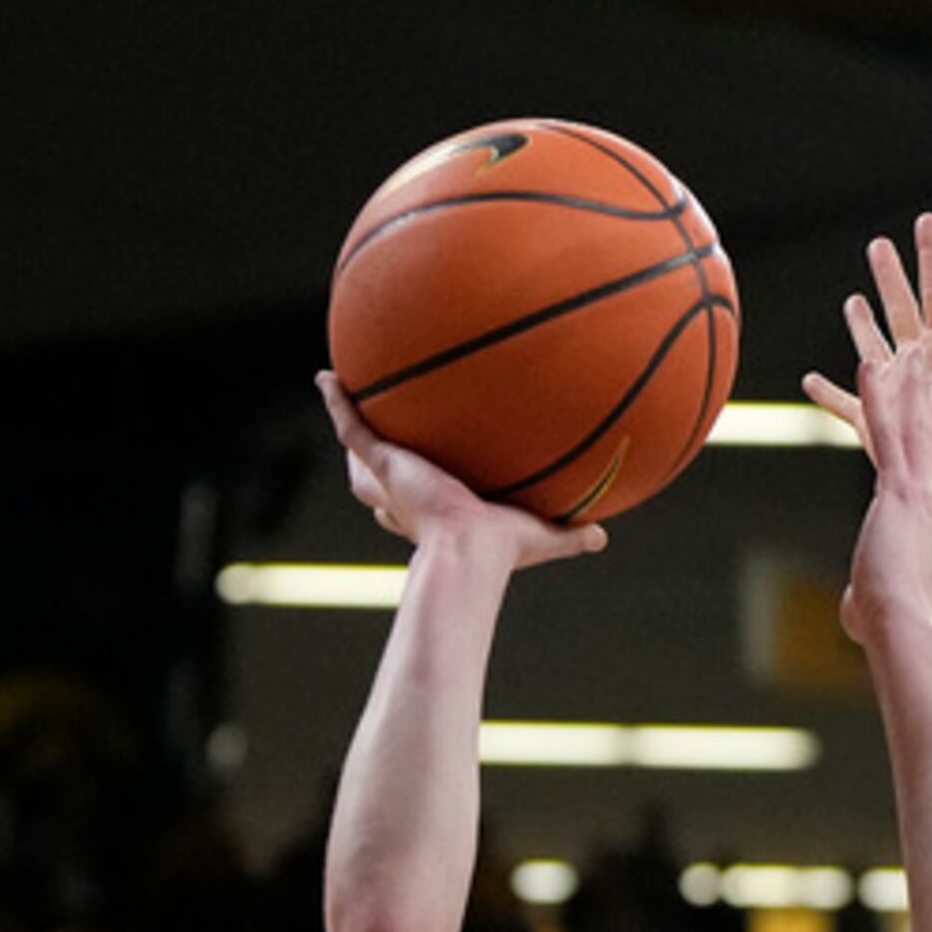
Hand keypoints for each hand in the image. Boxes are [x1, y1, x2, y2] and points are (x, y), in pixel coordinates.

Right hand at [314, 374, 607, 569]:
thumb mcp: (540, 537)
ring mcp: (390, 478)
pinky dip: (336, 402)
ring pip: (359, 451)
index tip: (419, 479)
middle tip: (373, 437)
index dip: (408, 494)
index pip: (412, 503)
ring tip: (341, 392)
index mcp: (434, 513)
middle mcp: (406, 497)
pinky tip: (326, 376)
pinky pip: (350, 426)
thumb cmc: (501, 554)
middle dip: (372, 462)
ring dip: (349, 425)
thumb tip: (604, 537)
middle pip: (378, 478)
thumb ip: (570, 535)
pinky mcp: (381, 463)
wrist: (469, 553)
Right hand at [799, 213, 931, 479]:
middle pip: (900, 308)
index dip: (930, 255)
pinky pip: (844, 402)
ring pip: (872, 345)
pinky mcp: (874, 418)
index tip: (925, 219)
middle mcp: (918, 363)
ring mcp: (895, 389)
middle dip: (888, 276)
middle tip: (877, 244)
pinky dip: (825, 392)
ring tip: (851, 301)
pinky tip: (808, 381)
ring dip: (861, 324)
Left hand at [840, 332, 931, 643]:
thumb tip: (849, 621)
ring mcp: (918, 490)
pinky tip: (868, 367)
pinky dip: (877, 398)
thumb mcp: (875, 608)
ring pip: (914, 426)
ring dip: (910, 386)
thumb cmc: (892, 624)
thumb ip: (864, 605)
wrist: (902, 621)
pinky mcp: (898, 487)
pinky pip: (885, 432)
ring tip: (907, 350)